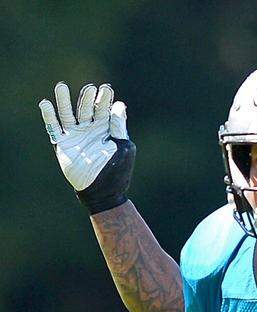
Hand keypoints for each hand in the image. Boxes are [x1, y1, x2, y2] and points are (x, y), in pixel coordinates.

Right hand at [39, 81, 134, 213]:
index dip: (104, 99)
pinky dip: (49, 116)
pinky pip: (54, 128)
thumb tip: (120, 105)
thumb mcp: (124, 147)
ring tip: (61, 86)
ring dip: (65, 101)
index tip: (106, 89)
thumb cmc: (118, 171)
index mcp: (105, 129)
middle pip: (86, 109)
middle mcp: (89, 129)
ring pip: (68, 114)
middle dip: (87, 98)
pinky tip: (45, 104)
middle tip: (90, 88)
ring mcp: (75, 136)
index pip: (103, 109)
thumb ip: (119, 127)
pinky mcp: (63, 144)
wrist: (103, 193)